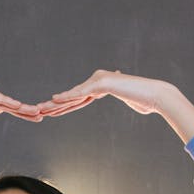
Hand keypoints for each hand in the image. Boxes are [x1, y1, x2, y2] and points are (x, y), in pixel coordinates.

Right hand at [0, 78, 42, 134]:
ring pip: (1, 100)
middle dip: (24, 110)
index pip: (5, 105)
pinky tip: (16, 106)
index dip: (21, 112)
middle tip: (42, 115)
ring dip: (18, 107)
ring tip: (34, 112)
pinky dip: (4, 102)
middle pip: (6, 102)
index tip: (36, 117)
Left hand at [35, 69, 172, 118]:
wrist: (156, 95)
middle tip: (37, 111)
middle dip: (55, 105)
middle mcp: (98, 80)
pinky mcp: (102, 84)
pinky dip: (67, 97)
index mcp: (102, 85)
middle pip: (72, 96)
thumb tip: (137, 100)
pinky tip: (54, 100)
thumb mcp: (134, 102)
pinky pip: (81, 93)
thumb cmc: (147, 100)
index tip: (50, 112)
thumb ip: (130, 99)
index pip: (78, 99)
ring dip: (55, 103)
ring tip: (40, 108)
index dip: (63, 106)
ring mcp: (99, 80)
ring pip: (73, 95)